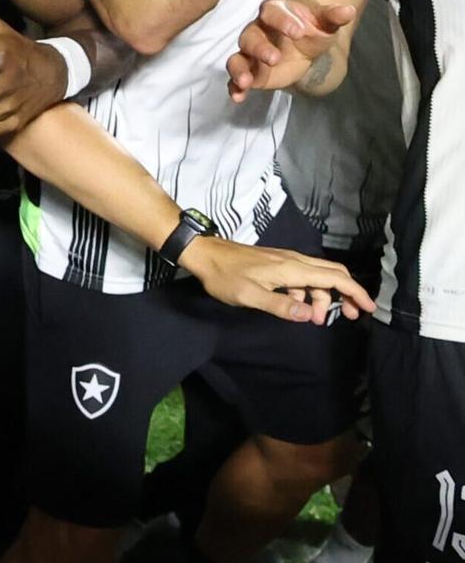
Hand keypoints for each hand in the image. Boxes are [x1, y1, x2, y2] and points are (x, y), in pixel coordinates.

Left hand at [179, 236, 375, 324]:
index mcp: (293, 268)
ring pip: (318, 277)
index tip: (369, 309)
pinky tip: (298, 305)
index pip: (336, 278)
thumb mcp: (250, 296)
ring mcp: (286, 260)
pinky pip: (303, 277)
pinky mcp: (277, 263)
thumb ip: (281, 306)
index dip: (356, 293)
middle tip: (352, 317)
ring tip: (316, 319)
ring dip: (323, 297)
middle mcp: (295, 260)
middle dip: (347, 294)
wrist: (204, 254)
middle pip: (333, 273)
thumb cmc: (224, 276)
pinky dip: (308, 292)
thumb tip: (311, 314)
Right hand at [226, 0, 355, 101]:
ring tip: (245, 81)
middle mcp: (257, 31)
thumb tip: (348, 10)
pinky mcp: (251, 71)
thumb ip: (333, 16)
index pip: (271, 13)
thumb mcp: (324, 22)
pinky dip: (235, 87)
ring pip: (237, 58)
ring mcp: (250, 52)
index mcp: (274, 12)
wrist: (304, 42)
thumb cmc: (311, 28)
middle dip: (259, 48)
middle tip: (274, 58)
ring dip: (239, 69)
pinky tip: (238, 97)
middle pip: (250, 37)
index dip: (283, 21)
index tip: (298, 32)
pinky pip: (237, 78)